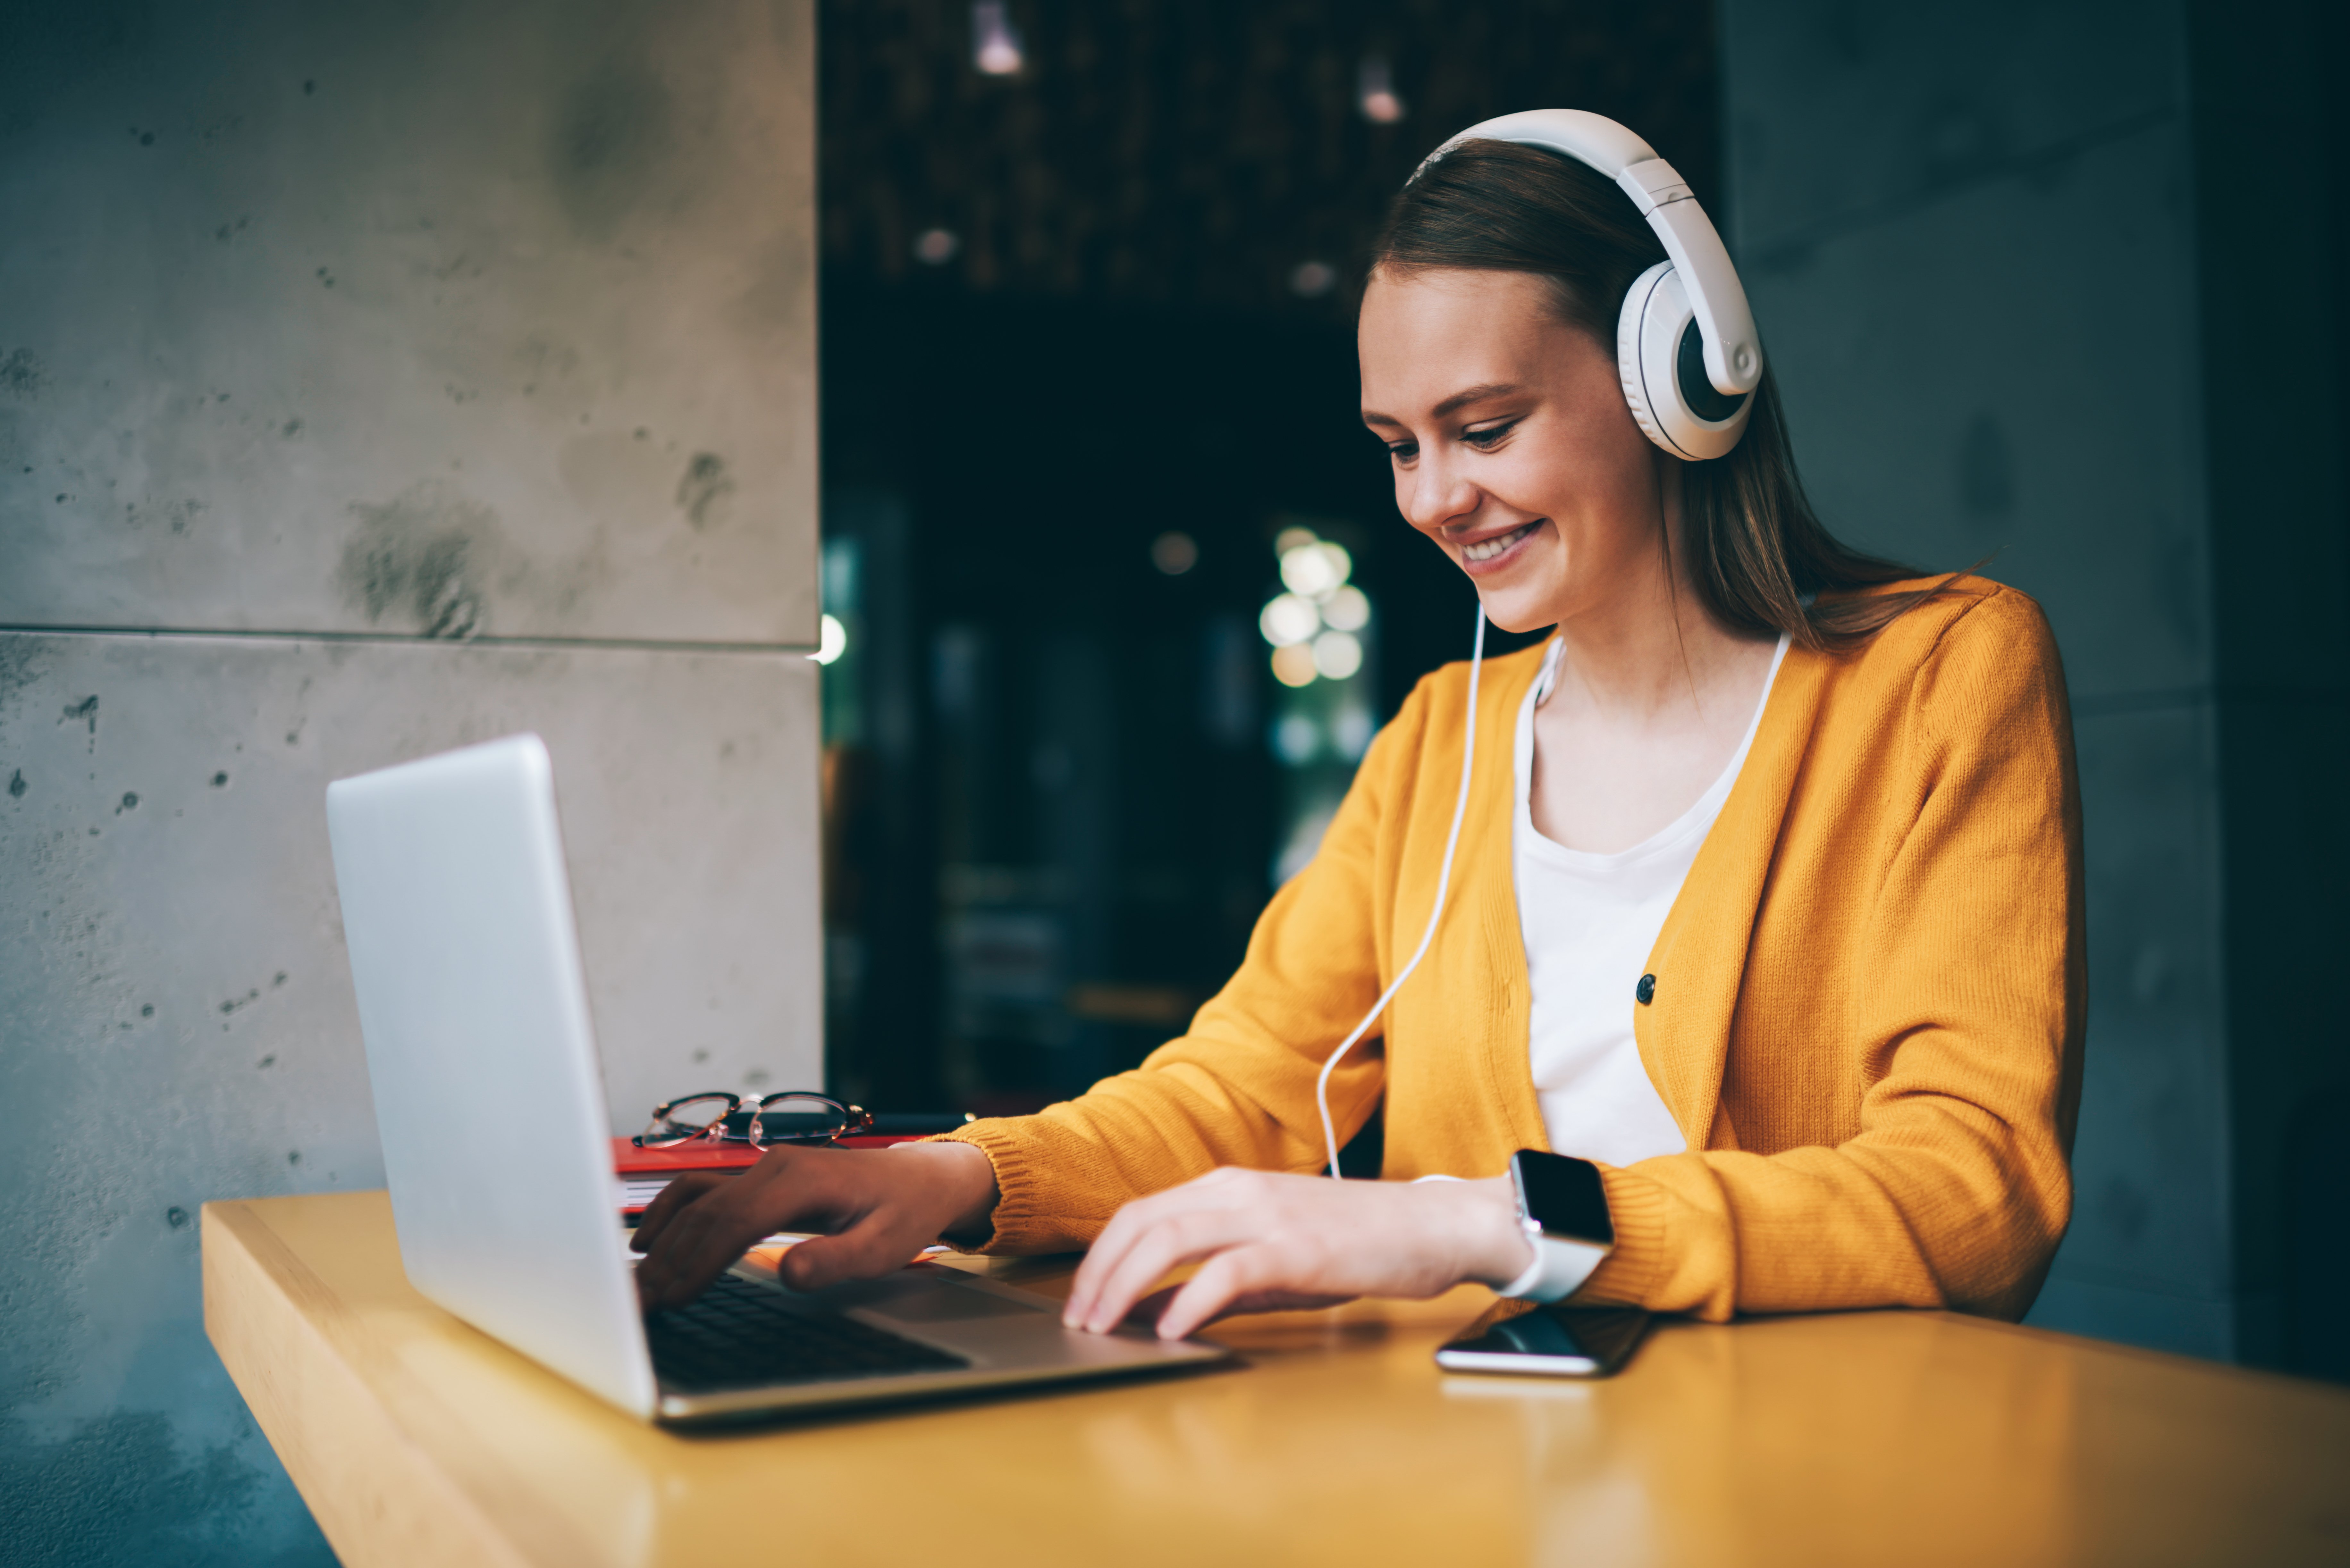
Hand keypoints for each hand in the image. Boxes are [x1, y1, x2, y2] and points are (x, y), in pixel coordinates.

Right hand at [629, 1140, 997, 1309]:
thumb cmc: (903, 1213)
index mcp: (803, 1179)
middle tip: (638, 1303)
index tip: (677, 1298)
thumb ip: (836, 1259)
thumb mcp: (884, 1246)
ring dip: (664, 1239)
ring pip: (699, 1201)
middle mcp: (775, 1166)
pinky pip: (706, 1190)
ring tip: (637, 1282)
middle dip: (669, 1259)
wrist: (919, 1178)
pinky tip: (650, 1240)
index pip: (735, 1222)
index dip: (702, 1261)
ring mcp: (765, 1168)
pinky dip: (673, 1213)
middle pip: (707, 1212)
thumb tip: (789, 1274)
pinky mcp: (761, 1177)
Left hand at [1062, 1167, 1531, 1340]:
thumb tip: (1151, 1310)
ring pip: (1170, 1238)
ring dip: (1125, 1286)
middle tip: (1078, 1321)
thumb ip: (1212, 1276)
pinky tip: (1173, 1331)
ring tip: (1105, 1327)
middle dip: (1097, 1273)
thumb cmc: (1356, 1242)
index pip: (1139, 1213)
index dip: (1099, 1256)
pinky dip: (1191, 1301)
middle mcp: (1238, 1191)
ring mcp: (1267, 1216)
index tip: (1080, 1300)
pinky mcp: (1297, 1248)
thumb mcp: (1272, 1254)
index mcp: (1227, 1187)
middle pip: (1140, 1223)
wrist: (1431, 1226)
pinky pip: (1227, 1271)